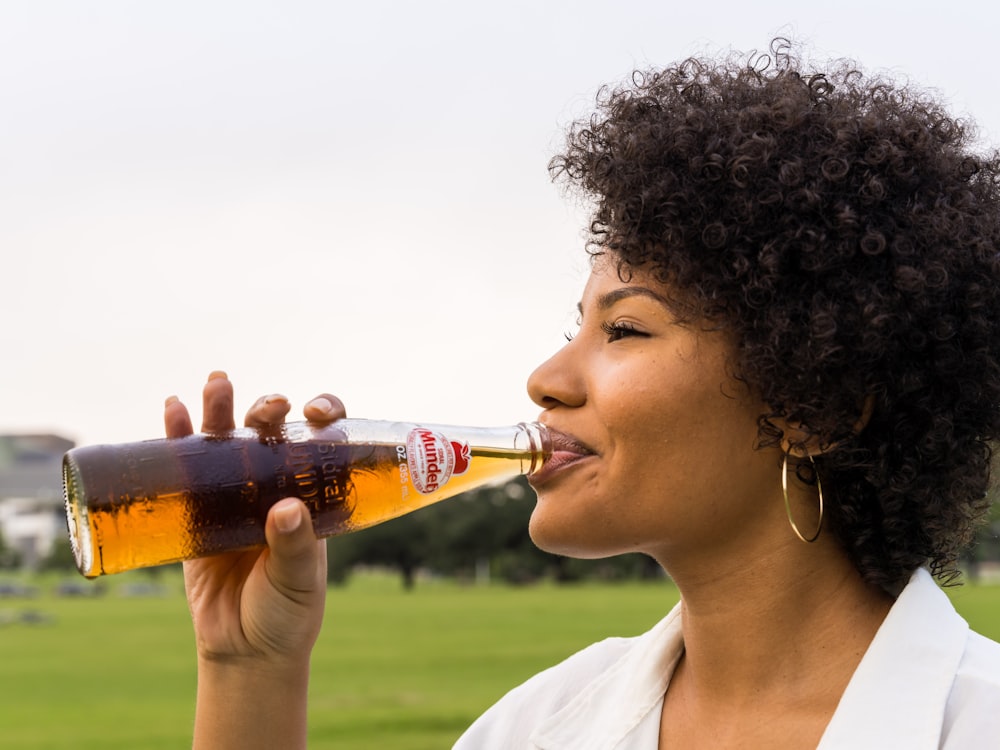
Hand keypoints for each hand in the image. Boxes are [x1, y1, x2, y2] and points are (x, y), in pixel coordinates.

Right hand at [163, 371, 344, 667]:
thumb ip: (294, 546)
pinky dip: (178, 437)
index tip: (316, 413)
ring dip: (221, 409)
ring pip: (228, 442)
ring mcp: (235, 496)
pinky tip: (173, 409)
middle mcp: (276, 487)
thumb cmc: (287, 613)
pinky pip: (186, 469)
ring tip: (218, 381)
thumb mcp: (299, 579)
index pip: (323, 442)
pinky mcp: (197, 512)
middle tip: (269, 408)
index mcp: (313, 495)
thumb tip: (285, 510)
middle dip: (269, 410)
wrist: (245, 651)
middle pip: (272, 434)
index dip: (324, 417)